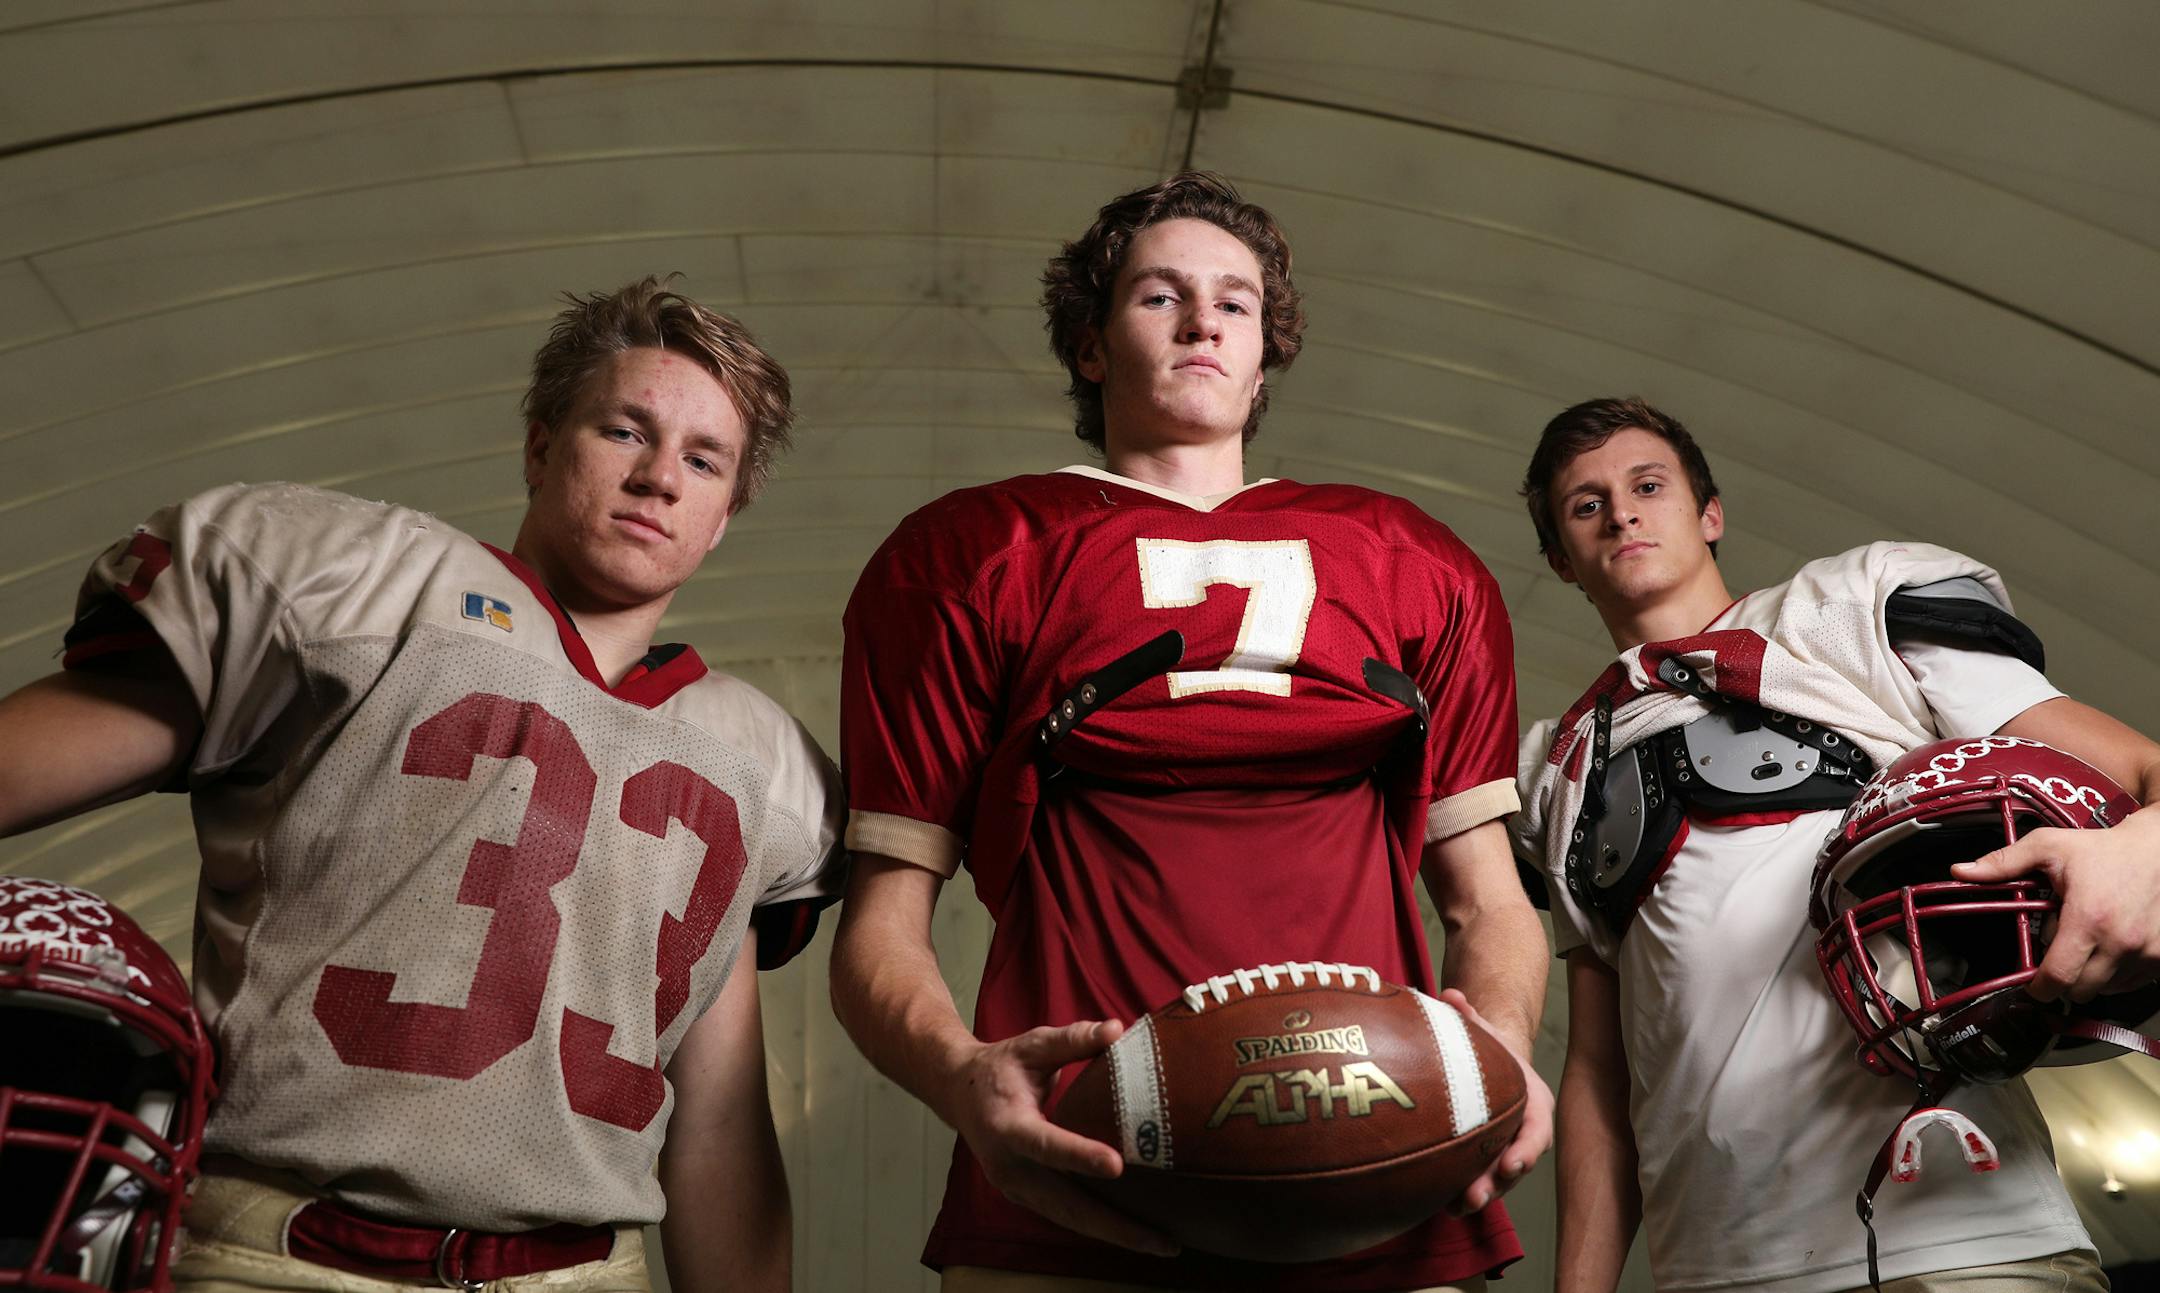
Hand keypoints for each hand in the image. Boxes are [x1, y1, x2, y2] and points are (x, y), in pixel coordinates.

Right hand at [946, 1019, 1179, 1256]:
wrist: (959, 1094)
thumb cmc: (1000, 1067)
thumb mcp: (1032, 1045)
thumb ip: (1073, 1039)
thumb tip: (1117, 1029)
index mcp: (1007, 1125)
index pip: (1046, 1143)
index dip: (1079, 1155)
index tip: (1116, 1166)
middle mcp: (1009, 1167)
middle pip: (1064, 1204)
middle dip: (1114, 1225)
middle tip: (1161, 1240)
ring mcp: (1017, 1189)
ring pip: (1070, 1219)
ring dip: (1115, 1234)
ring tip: (1162, 1244)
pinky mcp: (1028, 1197)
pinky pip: (1068, 1216)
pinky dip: (1102, 1227)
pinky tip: (1138, 1234)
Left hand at [1436, 988, 1553, 1215]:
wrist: (1491, 1065)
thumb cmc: (1489, 1049)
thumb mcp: (1483, 1031)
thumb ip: (1469, 1016)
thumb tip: (1451, 996)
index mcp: (1533, 1103)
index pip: (1537, 1131)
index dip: (1526, 1150)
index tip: (1511, 1164)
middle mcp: (1523, 1132)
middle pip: (1516, 1165)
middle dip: (1497, 1184)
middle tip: (1473, 1196)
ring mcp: (1505, 1149)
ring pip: (1497, 1181)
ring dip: (1478, 1195)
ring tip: (1454, 1207)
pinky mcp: (1485, 1161)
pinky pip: (1478, 1181)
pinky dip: (1461, 1194)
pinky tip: (1440, 1205)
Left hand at [1952, 807, 2159, 1001]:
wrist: (2156, 849)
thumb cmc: (2103, 849)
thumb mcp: (2047, 847)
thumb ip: (2002, 863)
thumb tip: (1960, 872)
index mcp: (2089, 918)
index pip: (2058, 977)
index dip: (2038, 987)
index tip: (2031, 983)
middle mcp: (2121, 941)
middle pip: (2079, 990)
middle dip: (2062, 978)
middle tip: (2060, 948)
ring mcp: (2147, 952)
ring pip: (2105, 989)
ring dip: (2089, 975)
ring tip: (2088, 940)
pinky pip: (2129, 984)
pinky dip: (2114, 973)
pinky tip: (2109, 944)